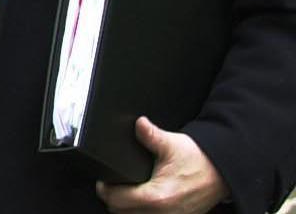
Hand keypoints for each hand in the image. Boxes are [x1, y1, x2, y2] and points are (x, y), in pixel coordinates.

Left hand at [95, 116, 227, 212]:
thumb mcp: (173, 144)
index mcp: (157, 197)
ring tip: (124, 192)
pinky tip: (140, 200)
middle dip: (113, 198)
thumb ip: (151, 135)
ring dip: (126, 207)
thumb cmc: (200, 160)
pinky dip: (140, 211)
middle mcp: (163, 213)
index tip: (104, 179)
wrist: (223, 172)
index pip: (116, 200)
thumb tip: (138, 124)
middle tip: (112, 184)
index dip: (105, 188)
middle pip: (120, 212)